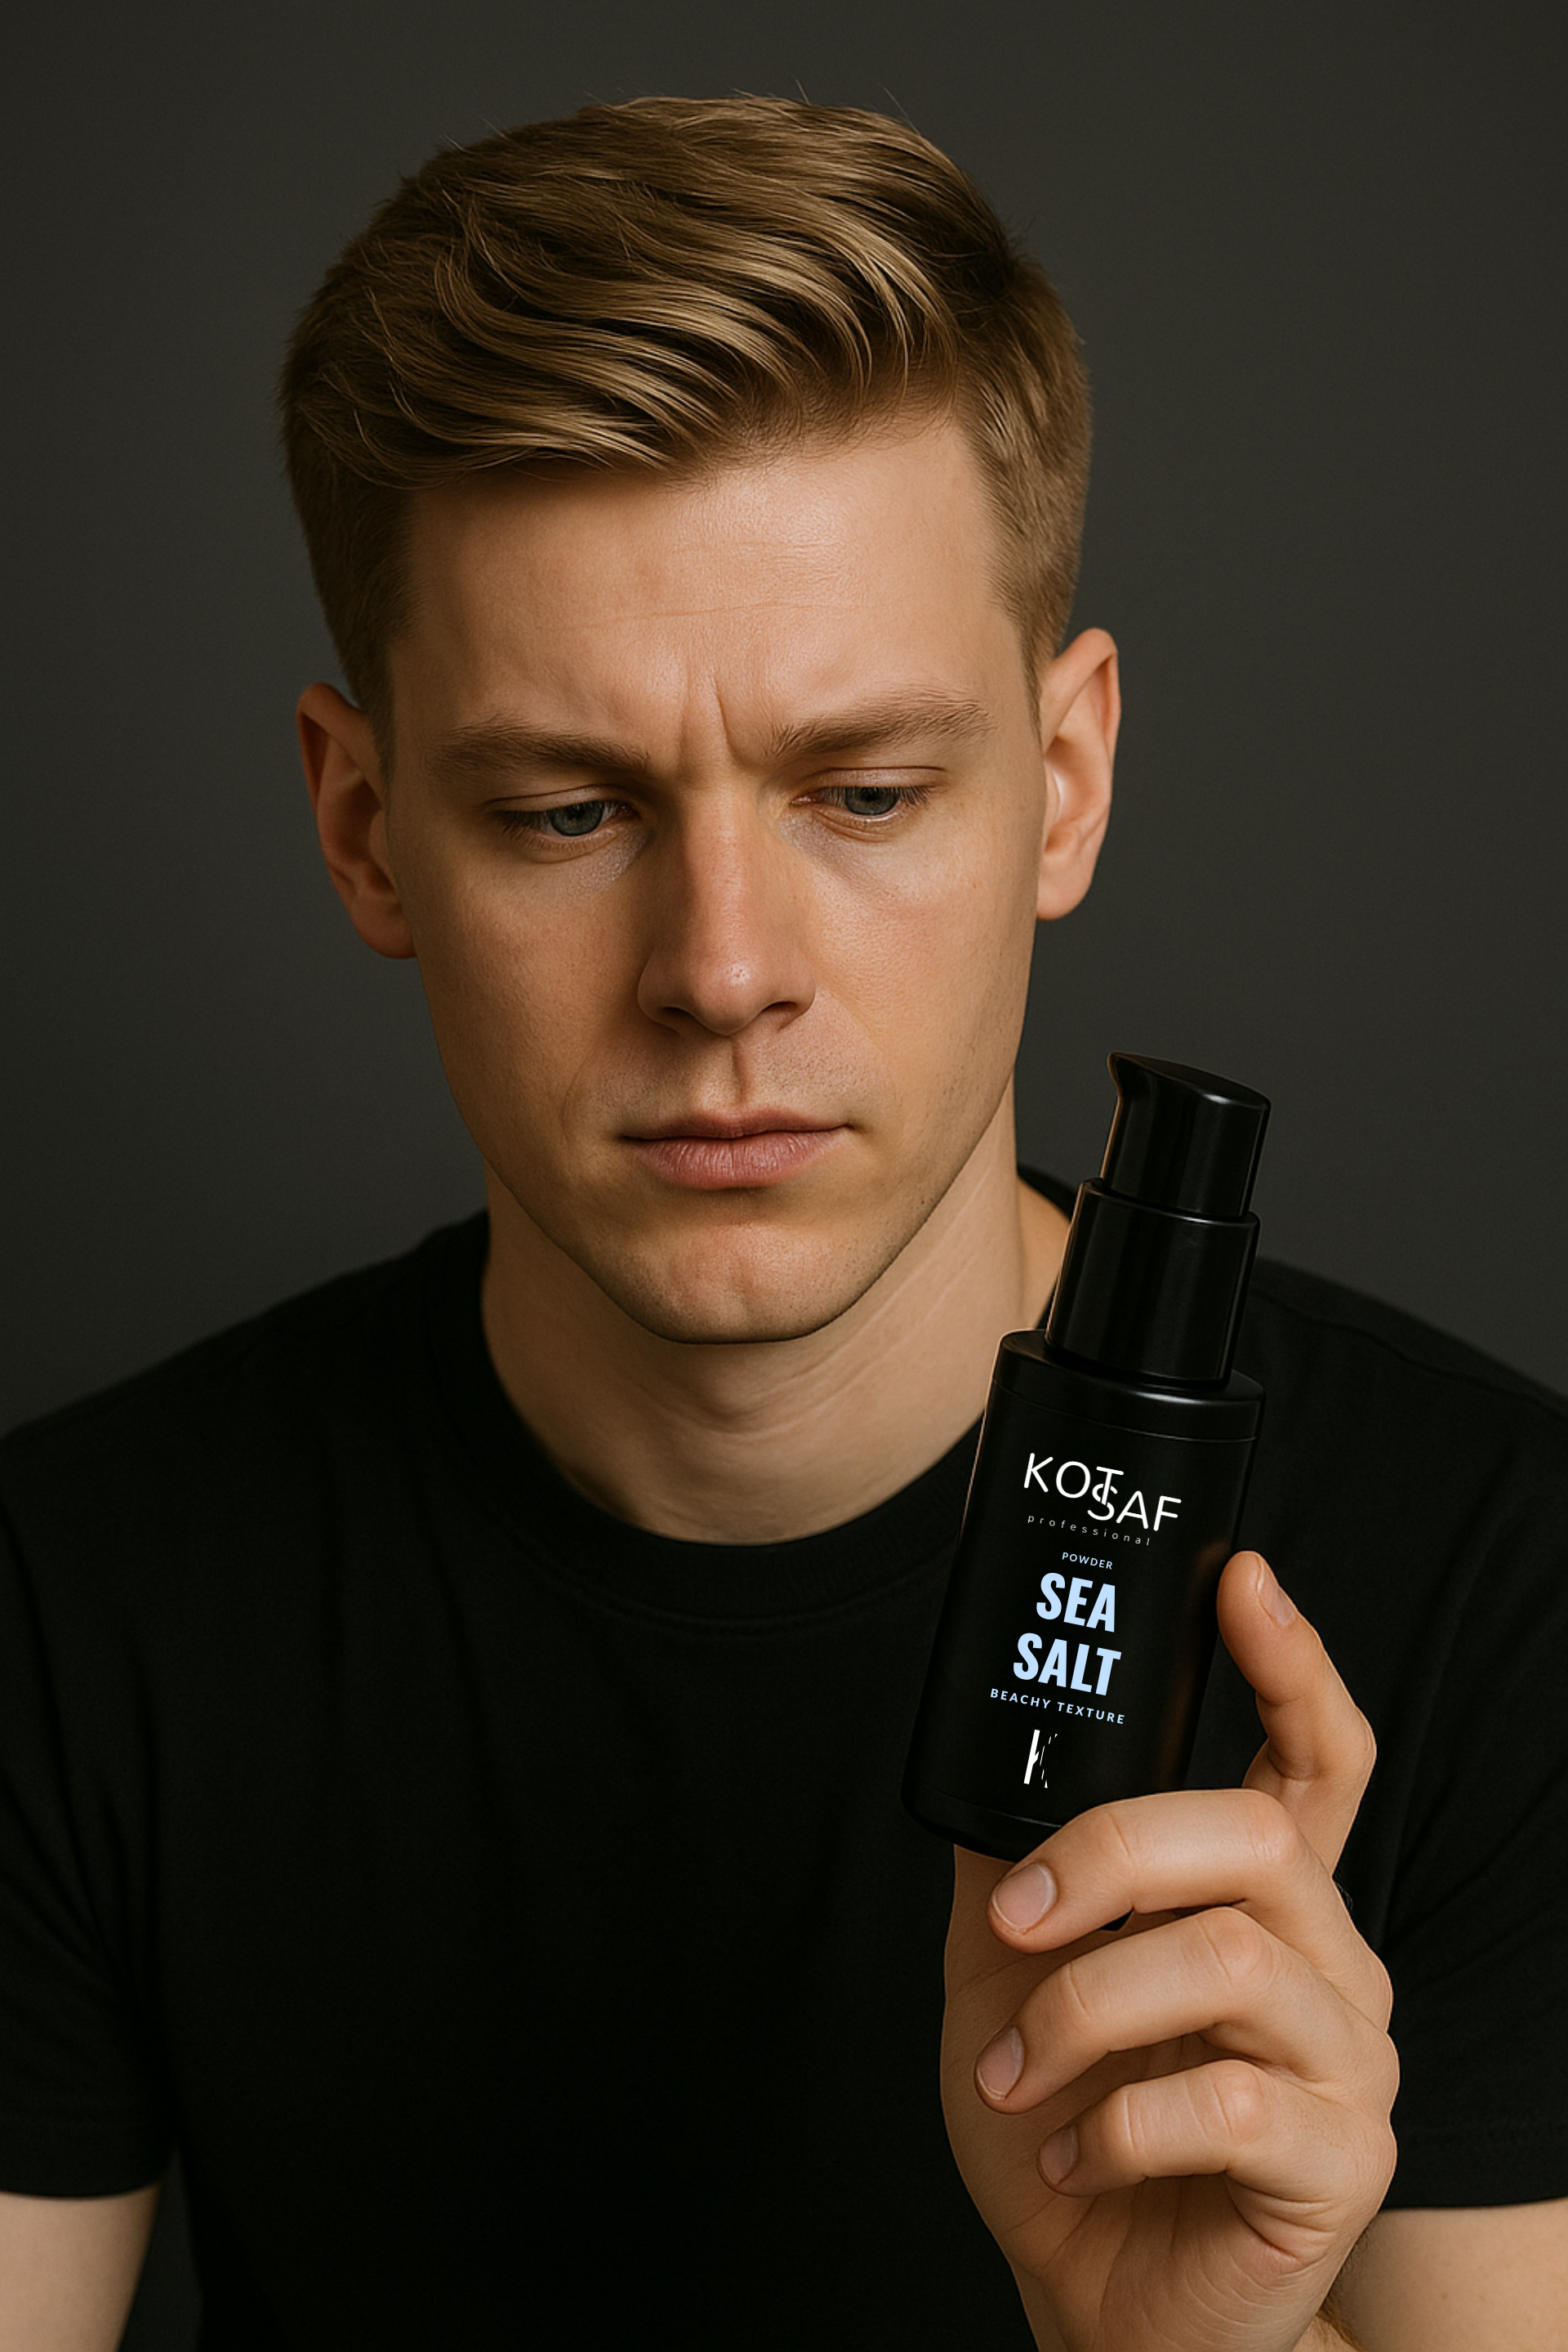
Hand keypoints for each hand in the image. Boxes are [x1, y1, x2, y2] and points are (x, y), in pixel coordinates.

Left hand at [941, 1552, 1397, 2351]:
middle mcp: (1327, 1961)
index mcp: (1263, 1902)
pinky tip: (1070, 2150)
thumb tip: (982, 1756)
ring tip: (1014, 2068)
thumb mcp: (1011, 1974)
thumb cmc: (1064, 2132)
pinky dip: (1113, 2121)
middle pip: (1251, 1835)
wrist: (1095, 2304)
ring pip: (1227, 1960)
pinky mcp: (1340, 2163)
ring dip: (1082, 2008)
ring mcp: (1347, 2062)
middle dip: (1110, 1855)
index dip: (1292, 1663)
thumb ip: (1017, 1867)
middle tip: (1016, 1917)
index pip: (1315, 1758)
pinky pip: (1227, 2102)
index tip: (1241, 1579)